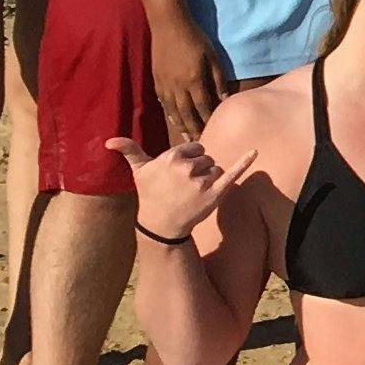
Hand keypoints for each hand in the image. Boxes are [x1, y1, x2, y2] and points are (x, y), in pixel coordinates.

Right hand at [114, 130, 253, 245]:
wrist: (161, 224)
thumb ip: (130, 151)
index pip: (195, 147)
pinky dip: (245, 162)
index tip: (179, 172)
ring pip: (217, 169)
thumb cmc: (150, 194)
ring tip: (193, 193)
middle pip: (207, 158)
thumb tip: (109, 140)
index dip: (190, 159)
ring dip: (209, 179)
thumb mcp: (140, 171)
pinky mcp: (215, 194)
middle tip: (184, 186)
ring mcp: (202, 181)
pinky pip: (232, 174)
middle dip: (199, 169)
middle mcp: (187, 167)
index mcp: (172, 157)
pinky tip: (255, 152)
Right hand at [153, 19, 229, 144]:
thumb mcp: (213, 57)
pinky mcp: (157, 80)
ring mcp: (165, 84)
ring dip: (181, 125)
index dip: (209, 121)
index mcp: (194, 80)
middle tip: (201, 143)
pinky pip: (164, 102)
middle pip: (187, 114)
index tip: (215, 132)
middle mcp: (178, 86)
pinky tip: (174, 120)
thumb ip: (218, 79)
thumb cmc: (195, 39)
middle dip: (195, 129)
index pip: (203, 107)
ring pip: (174, 111)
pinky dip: (170, 114)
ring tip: (187, 137)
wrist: (168, 25)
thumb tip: (225, 99)